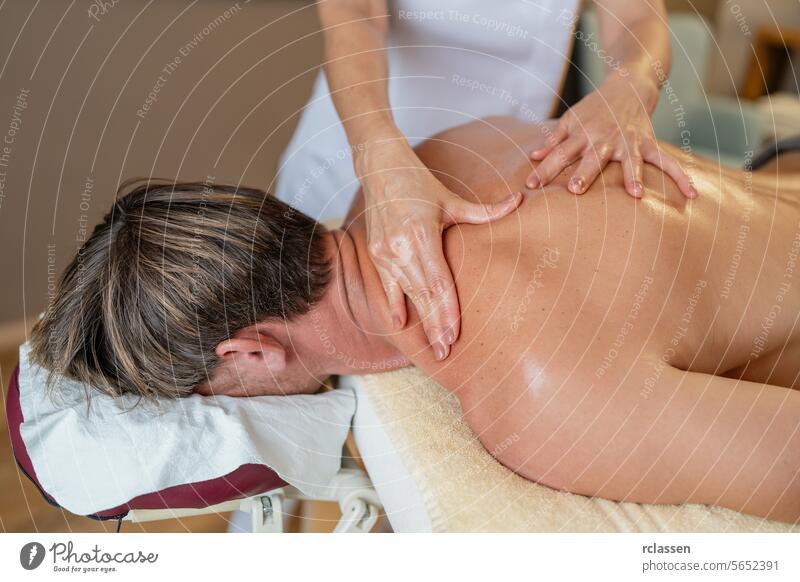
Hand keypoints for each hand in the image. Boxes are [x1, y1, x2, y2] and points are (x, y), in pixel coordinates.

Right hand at [358, 140, 522, 359]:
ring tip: (432, 346)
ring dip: (420, 321)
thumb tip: (519, 200)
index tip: (455, 335)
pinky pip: (387, 287)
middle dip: (436, 326)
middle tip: (445, 353)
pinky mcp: (375, 254)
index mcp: (422, 235)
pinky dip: (394, 306)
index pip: (438, 282)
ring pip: (407, 295)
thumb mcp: (450, 198)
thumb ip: (484, 210)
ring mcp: (385, 253)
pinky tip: (402, 325)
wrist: (379, 168)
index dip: (447, 311)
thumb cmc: (418, 182)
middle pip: (423, 296)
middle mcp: (401, 248)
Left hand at [527, 72, 696, 198]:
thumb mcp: (570, 120)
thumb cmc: (593, 108)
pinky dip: (679, 176)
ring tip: (636, 195)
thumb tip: (534, 156)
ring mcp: (628, 140)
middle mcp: (604, 138)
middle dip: (584, 174)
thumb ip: (553, 140)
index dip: (544, 169)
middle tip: (575, 190)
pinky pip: (666, 161)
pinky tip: (691, 194)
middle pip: (591, 158)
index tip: (530, 186)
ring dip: (633, 176)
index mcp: (581, 135)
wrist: (628, 84)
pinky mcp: (648, 142)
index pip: (558, 154)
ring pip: (630, 160)